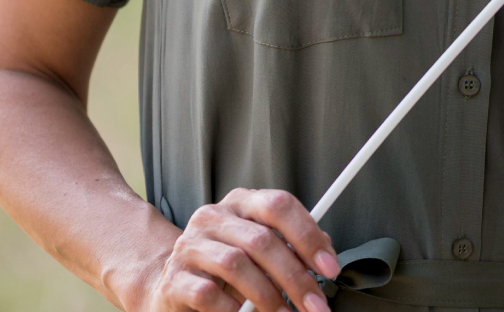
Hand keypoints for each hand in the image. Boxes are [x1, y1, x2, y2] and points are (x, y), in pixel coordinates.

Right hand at [132, 188, 341, 311]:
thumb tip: (324, 253)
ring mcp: (191, 245)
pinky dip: (231, 308)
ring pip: (236, 264)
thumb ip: (291, 246)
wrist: (175, 283)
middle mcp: (214, 217)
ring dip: (267, 296)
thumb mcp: (260, 250)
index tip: (329, 267)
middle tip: (314, 304)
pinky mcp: (175, 277)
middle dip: (295, 278)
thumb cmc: (224, 267)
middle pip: (262, 240)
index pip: (279, 205)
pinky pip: (208, 292)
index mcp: (241, 203)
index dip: (307, 236)